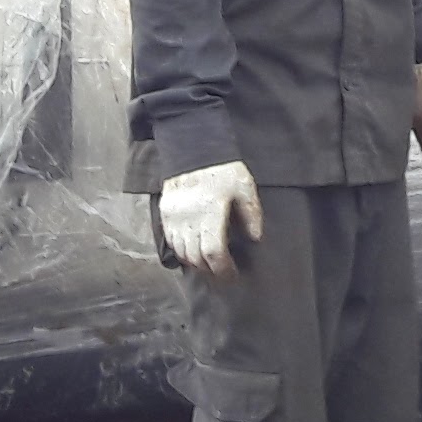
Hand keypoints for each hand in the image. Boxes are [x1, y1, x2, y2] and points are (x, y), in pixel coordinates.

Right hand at [160, 161, 263, 276]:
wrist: (194, 147)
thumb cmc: (223, 168)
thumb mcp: (245, 187)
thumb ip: (252, 214)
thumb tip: (255, 238)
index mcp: (210, 212)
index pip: (213, 252)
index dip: (223, 269)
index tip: (232, 274)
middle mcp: (188, 217)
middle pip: (195, 257)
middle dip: (210, 269)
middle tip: (222, 272)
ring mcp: (174, 216)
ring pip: (180, 251)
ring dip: (194, 262)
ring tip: (208, 264)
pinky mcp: (165, 212)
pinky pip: (170, 240)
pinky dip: (181, 251)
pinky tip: (192, 250)